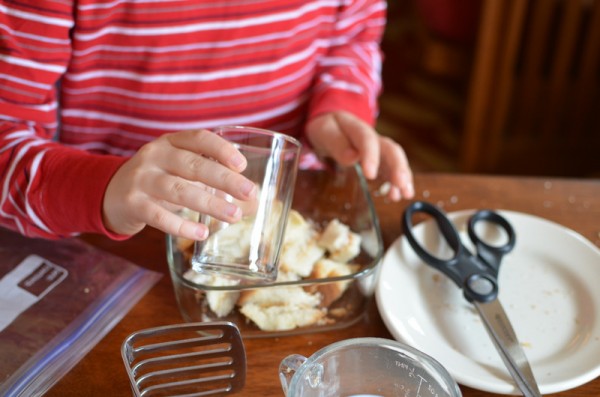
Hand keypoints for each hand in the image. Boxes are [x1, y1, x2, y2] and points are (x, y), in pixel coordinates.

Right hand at [102, 129, 256, 238]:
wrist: (110, 193)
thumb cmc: (158, 180)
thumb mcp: (179, 169)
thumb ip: (211, 180)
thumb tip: (254, 201)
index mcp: (171, 142)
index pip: (199, 138)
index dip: (221, 149)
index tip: (241, 164)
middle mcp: (155, 155)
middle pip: (193, 165)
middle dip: (224, 179)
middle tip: (249, 193)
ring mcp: (141, 178)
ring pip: (179, 190)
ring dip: (210, 204)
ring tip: (234, 216)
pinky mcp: (132, 202)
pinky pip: (159, 215)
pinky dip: (181, 225)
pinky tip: (202, 233)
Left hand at [305, 111, 413, 200]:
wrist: (333, 127)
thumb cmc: (328, 130)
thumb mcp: (324, 131)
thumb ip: (336, 143)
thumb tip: (351, 157)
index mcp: (357, 128)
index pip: (367, 140)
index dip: (371, 156)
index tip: (370, 174)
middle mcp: (373, 138)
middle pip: (390, 150)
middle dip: (397, 167)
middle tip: (401, 184)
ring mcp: (379, 150)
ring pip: (395, 161)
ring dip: (402, 177)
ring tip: (405, 194)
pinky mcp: (381, 161)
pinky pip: (392, 171)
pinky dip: (396, 184)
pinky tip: (396, 196)